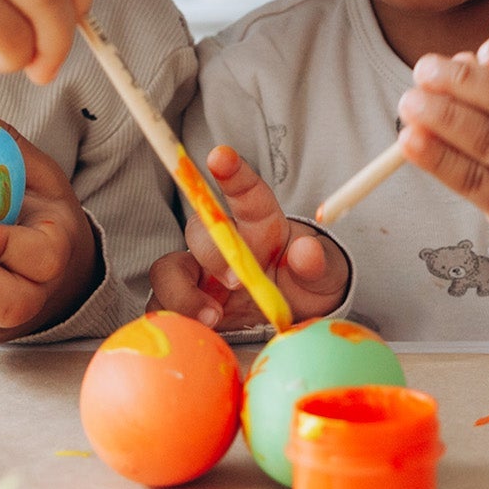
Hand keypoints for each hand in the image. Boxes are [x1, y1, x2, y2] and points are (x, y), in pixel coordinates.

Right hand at [148, 146, 348, 331]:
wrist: (294, 317)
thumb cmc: (305, 284)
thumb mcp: (325, 275)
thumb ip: (318, 263)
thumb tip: (306, 253)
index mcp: (259, 222)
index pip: (245, 191)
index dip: (231, 171)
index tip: (220, 155)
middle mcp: (222, 242)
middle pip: (199, 231)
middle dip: (212, 252)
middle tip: (237, 280)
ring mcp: (200, 274)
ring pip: (168, 270)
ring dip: (183, 293)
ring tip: (214, 317)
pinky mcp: (186, 305)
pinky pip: (162, 307)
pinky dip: (174, 319)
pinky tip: (199, 332)